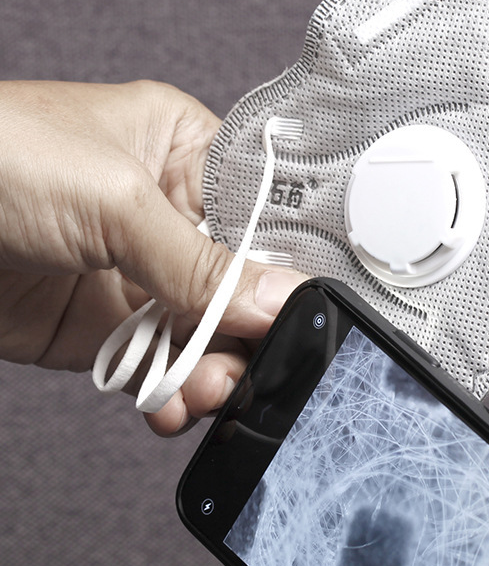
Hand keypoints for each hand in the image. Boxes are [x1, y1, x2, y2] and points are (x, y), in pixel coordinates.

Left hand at [0, 80, 304, 433]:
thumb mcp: (116, 202)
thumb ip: (205, 264)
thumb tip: (282, 303)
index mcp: (188, 159)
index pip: (266, 222)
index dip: (288, 272)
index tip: (302, 316)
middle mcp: (172, 221)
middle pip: (243, 291)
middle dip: (248, 336)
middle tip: (245, 366)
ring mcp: (142, 280)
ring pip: (206, 339)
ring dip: (211, 373)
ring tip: (202, 390)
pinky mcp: (108, 330)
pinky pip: (160, 370)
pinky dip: (171, 395)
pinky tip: (169, 406)